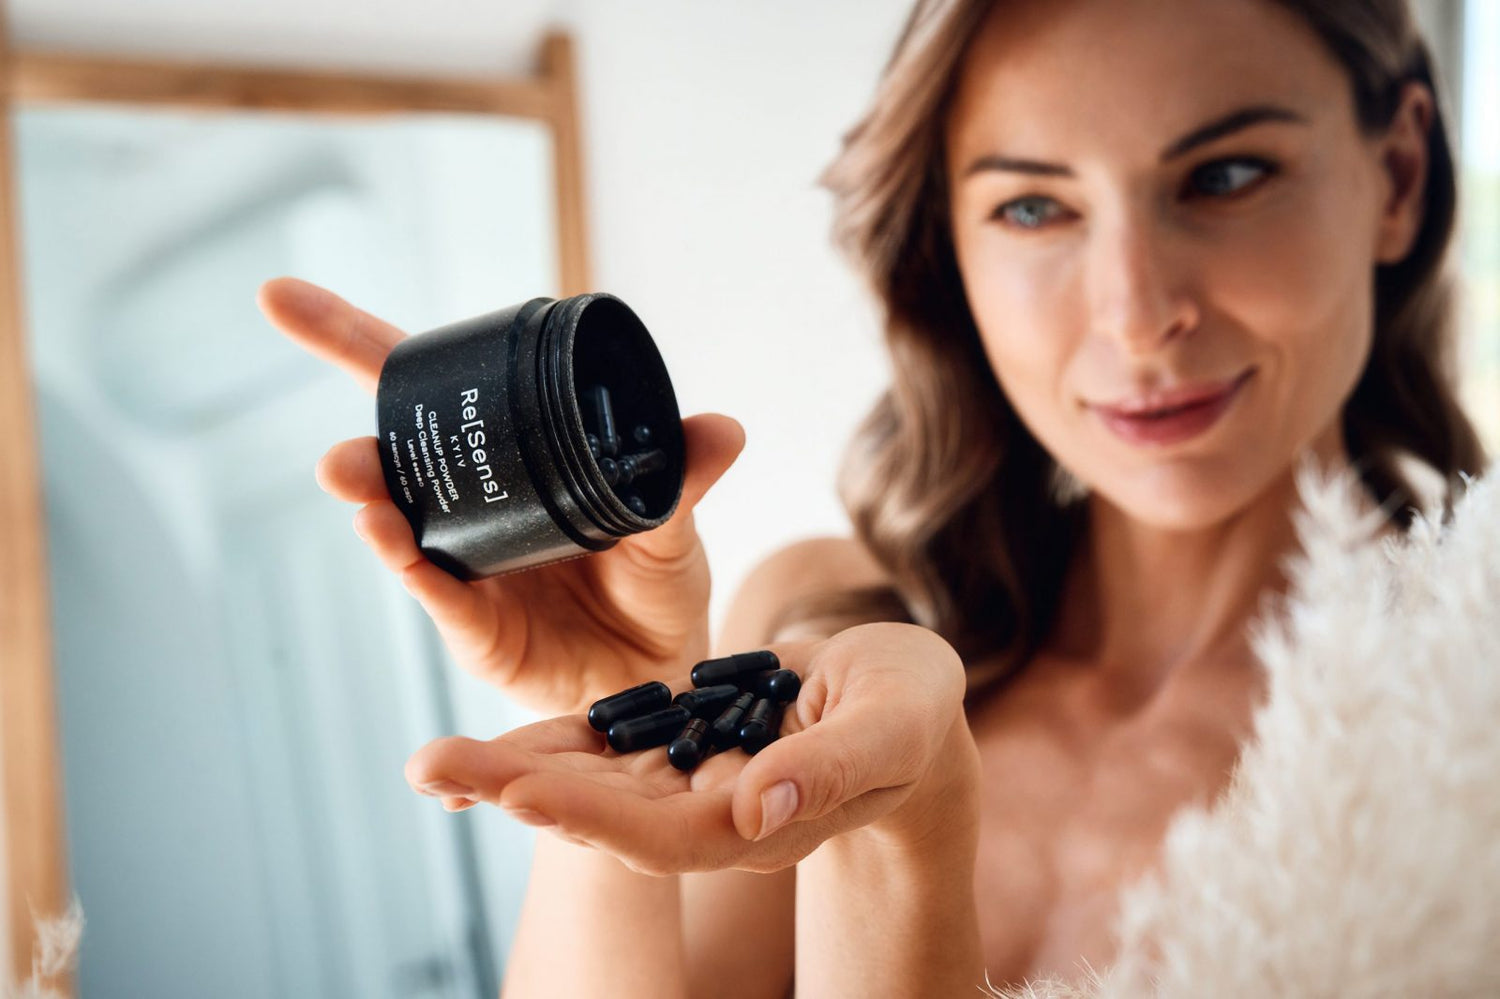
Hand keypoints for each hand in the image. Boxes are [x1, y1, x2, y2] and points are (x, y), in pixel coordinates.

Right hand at [257, 277, 745, 715]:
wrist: (662, 672)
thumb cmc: (655, 589)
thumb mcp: (673, 525)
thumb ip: (681, 479)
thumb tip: (722, 428)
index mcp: (511, 462)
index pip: (433, 393)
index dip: (355, 342)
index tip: (279, 297)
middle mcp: (472, 508)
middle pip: (393, 454)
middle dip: (358, 437)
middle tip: (337, 429)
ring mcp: (465, 565)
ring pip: (401, 524)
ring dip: (371, 496)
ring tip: (346, 474)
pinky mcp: (476, 625)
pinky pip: (439, 592)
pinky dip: (413, 565)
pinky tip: (389, 536)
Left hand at [403, 622, 979, 873]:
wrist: (901, 700)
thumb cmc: (911, 711)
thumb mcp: (890, 725)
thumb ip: (830, 768)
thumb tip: (755, 805)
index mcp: (760, 821)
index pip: (663, 834)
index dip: (589, 815)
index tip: (518, 791)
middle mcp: (711, 812)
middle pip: (603, 817)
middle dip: (518, 793)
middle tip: (434, 766)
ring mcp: (690, 779)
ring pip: (591, 785)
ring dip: (512, 774)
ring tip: (431, 763)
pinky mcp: (679, 741)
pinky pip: (606, 747)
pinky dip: (549, 743)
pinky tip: (490, 741)